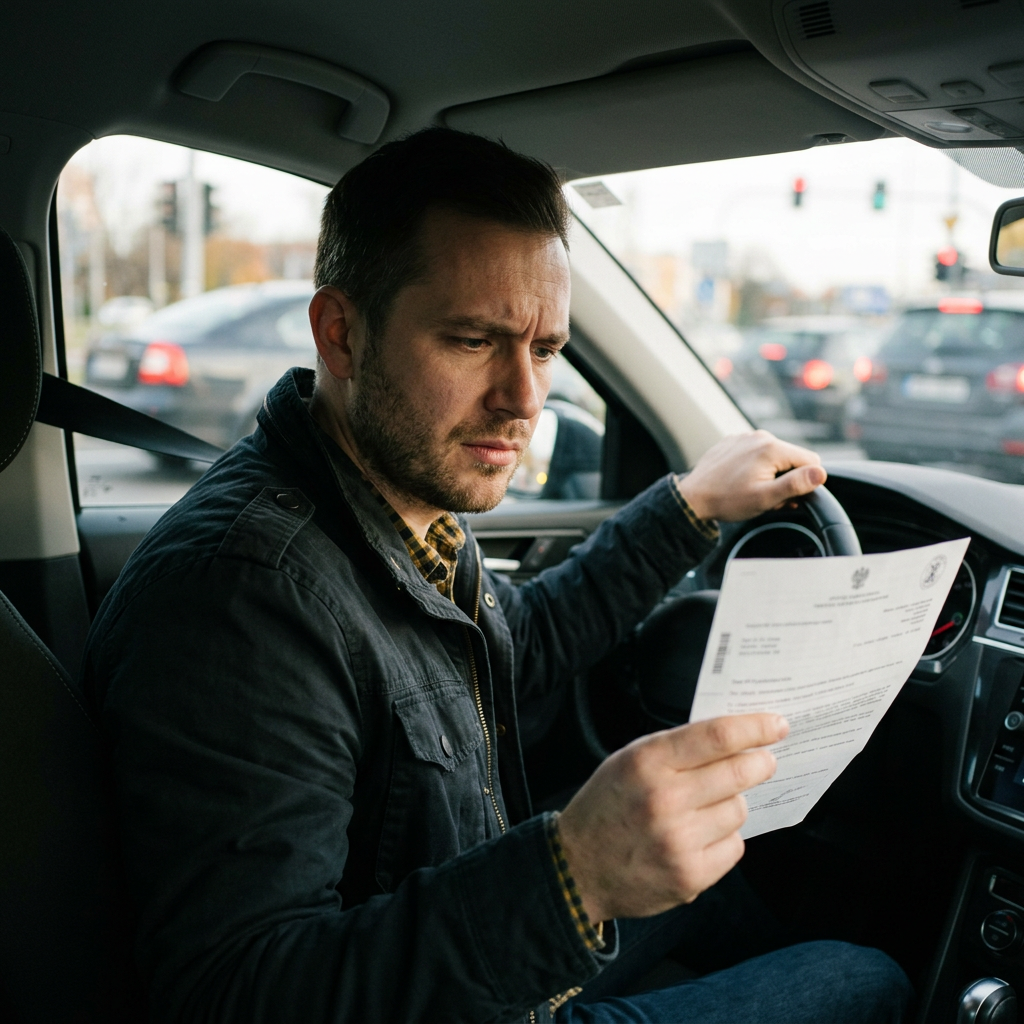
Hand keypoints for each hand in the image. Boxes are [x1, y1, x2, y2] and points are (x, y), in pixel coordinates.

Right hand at [556, 714, 787, 922]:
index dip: (755, 727)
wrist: (577, 867)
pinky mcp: (690, 876)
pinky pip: (733, 846)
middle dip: (760, 762)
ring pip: (738, 810)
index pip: (717, 736)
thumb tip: (735, 737)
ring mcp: (679, 841)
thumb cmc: (608, 805)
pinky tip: (699, 836)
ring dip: (732, 804)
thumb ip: (677, 748)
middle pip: (739, 772)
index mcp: (647, 761)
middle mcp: (664, 800)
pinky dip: (723, 838)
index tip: (776, 724)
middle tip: (764, 760)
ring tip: (705, 807)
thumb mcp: (629, 760)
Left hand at [676, 430, 825, 522]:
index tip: (787, 496)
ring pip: (775, 457)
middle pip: (793, 459)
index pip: (812, 461)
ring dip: (771, 474)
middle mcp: (760, 436)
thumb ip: (795, 485)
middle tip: (767, 497)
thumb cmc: (727, 500)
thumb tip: (821, 473)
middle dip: (786, 479)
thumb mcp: (765, 499)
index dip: (805, 483)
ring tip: (752, 490)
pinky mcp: (734, 441)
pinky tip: (742, 481)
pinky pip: (756, 453)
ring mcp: (745, 437)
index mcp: (772, 448)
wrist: (692, 497)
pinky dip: (756, 468)